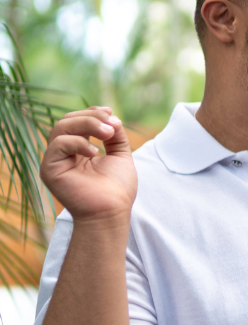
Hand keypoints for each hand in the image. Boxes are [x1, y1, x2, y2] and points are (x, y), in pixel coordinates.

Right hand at [40, 107, 136, 222]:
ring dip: (87, 124)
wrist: (111, 212)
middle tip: (112, 127)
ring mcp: (54, 161)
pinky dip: (79, 143)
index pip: (77, 120)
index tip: (112, 114)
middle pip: (67, 120)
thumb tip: (112, 116)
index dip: (93, 112)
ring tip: (108, 134)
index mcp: (78, 149)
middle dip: (92, 117)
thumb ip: (116, 136)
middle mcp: (63, 153)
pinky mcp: (49, 169)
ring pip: (61, 127)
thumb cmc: (117, 189)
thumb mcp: (120, 155)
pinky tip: (95, 154)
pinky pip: (58, 144)